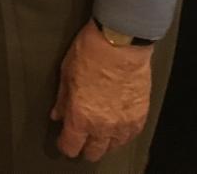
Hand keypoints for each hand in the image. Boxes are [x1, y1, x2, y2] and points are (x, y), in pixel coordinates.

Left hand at [50, 20, 152, 161]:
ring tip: (99, 130)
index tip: (64, 139)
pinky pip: (130, 136)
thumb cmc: (90, 52)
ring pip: (113, 147)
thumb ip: (62, 99)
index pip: (71, 146)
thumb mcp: (66, 73)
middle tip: (81, 136)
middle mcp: (102, 126)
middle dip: (85, 147)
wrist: (120, 42)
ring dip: (104, 141)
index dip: (65, 144)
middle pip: (93, 153)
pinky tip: (116, 125)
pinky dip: (122, 134)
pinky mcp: (139, 116)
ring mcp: (123, 124)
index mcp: (80, 116)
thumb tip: (57, 114)